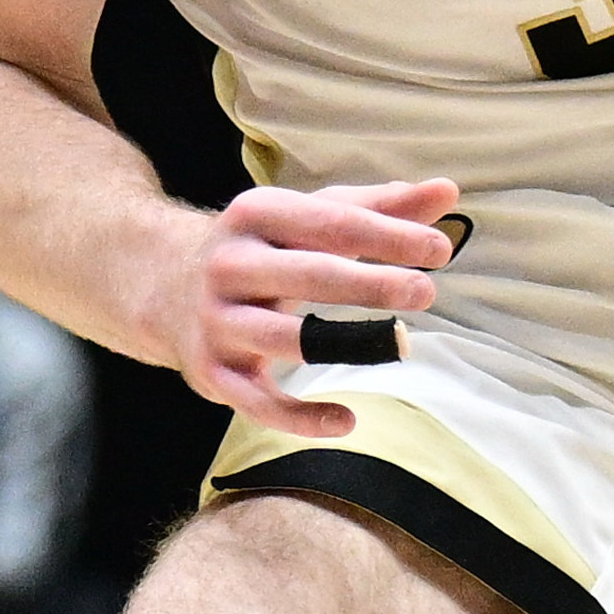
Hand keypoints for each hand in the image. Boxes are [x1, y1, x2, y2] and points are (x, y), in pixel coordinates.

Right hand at [150, 177, 456, 438]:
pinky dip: (301, 418)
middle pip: (309, 275)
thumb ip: (380, 207)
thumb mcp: (310, 217)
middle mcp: (230, 264)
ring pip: (285, 339)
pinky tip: (347, 421)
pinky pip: (259, 403)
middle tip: (426, 291)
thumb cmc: (265, 248)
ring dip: (344, 344)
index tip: (441, 249)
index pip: (330, 222)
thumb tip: (448, 191)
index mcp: (256, 214)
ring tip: (399, 344)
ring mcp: (218, 321)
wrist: (165, 287)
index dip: (387, 236)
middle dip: (369, 283)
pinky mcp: (212, 371)